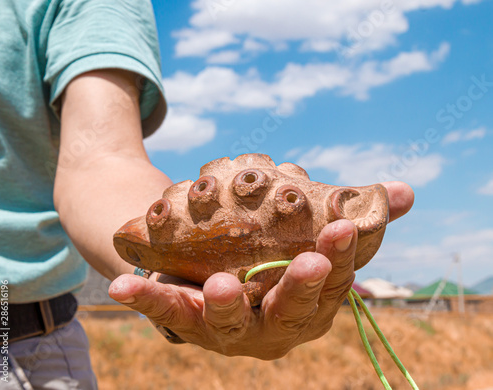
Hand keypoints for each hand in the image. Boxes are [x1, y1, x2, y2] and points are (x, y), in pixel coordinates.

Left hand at [108, 181, 413, 358]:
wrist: (217, 270)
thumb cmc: (271, 253)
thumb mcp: (308, 234)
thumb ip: (351, 216)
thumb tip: (407, 191)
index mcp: (307, 305)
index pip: (331, 286)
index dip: (340, 261)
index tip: (342, 232)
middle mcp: (270, 325)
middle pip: (290, 314)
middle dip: (301, 289)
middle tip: (312, 264)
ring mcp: (227, 328)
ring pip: (229, 323)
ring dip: (229, 305)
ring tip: (226, 284)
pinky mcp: (185, 318)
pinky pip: (166, 310)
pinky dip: (147, 298)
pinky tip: (124, 286)